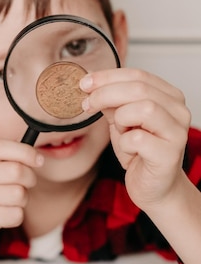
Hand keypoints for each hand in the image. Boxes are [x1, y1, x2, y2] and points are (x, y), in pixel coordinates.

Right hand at [0, 139, 41, 256]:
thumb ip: (9, 160)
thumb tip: (37, 156)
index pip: (1, 147)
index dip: (25, 152)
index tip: (38, 160)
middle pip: (16, 171)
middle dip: (30, 179)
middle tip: (25, 186)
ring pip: (18, 194)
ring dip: (22, 201)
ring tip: (10, 203)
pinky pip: (16, 214)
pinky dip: (16, 217)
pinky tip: (4, 217)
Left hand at [80, 68, 190, 210]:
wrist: (154, 188)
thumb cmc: (140, 154)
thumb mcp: (121, 122)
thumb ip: (111, 103)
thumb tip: (90, 86)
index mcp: (168, 97)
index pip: (138, 75)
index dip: (108, 77)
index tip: (85, 83)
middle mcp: (178, 110)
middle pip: (139, 88)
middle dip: (105, 94)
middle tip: (87, 104)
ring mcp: (176, 131)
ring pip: (143, 108)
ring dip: (121, 119)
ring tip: (121, 133)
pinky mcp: (169, 153)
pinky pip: (137, 139)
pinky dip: (124, 144)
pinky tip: (129, 152)